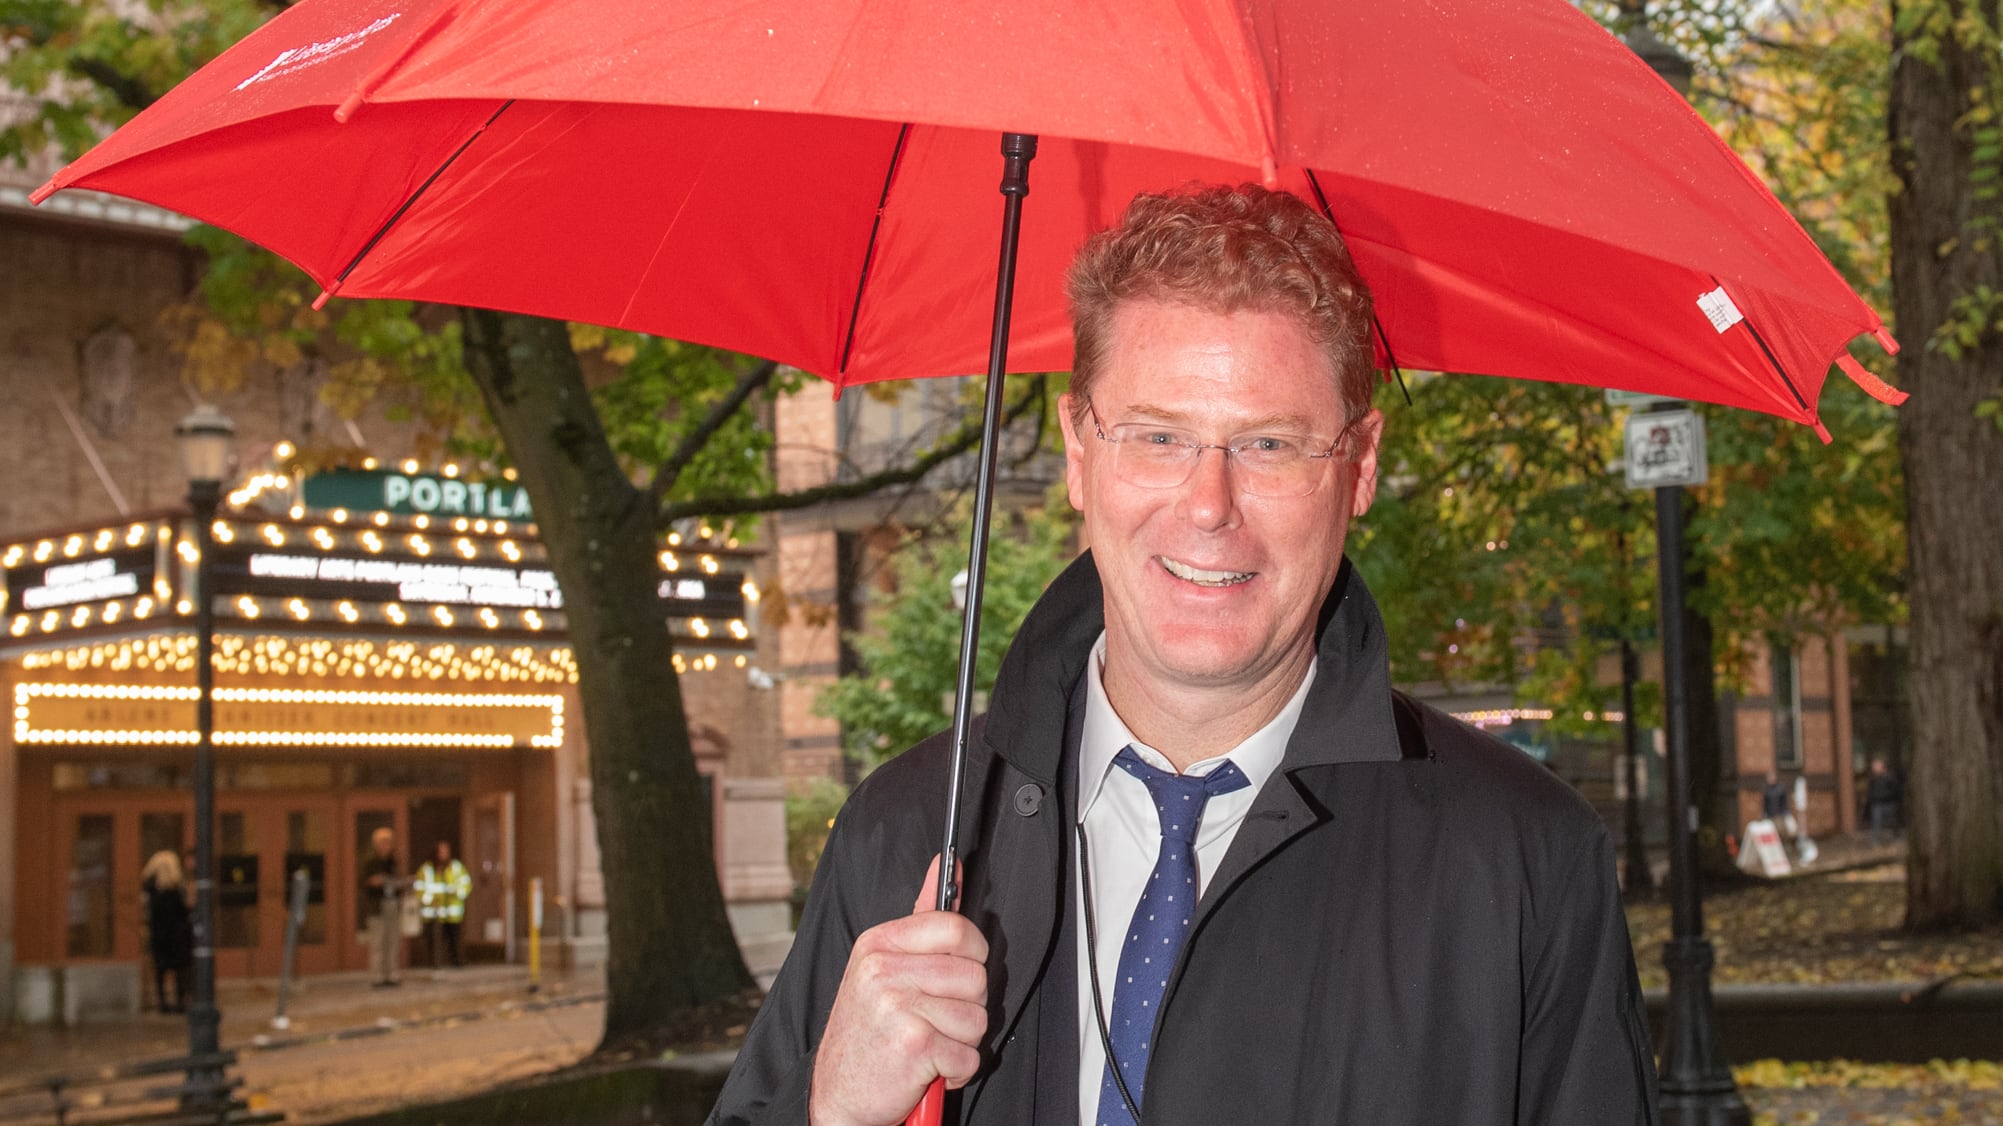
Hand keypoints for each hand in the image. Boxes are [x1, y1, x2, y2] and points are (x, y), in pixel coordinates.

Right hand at [809, 855, 988, 1125]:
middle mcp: (883, 970)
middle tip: (932, 1019)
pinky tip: (926, 1068)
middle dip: (966, 1006)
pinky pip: (969, 1056)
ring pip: (977, 1019)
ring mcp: (897, 1007)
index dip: (973, 953)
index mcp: (879, 944)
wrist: (835, 1094)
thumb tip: (947, 865)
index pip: (956, 928)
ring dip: (960, 1042)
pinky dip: (955, 1072)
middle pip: (975, 976)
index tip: (960, 970)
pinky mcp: (913, 1045)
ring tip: (927, 1043)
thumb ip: (921, 918)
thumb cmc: (866, 1030)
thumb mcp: (882, 965)